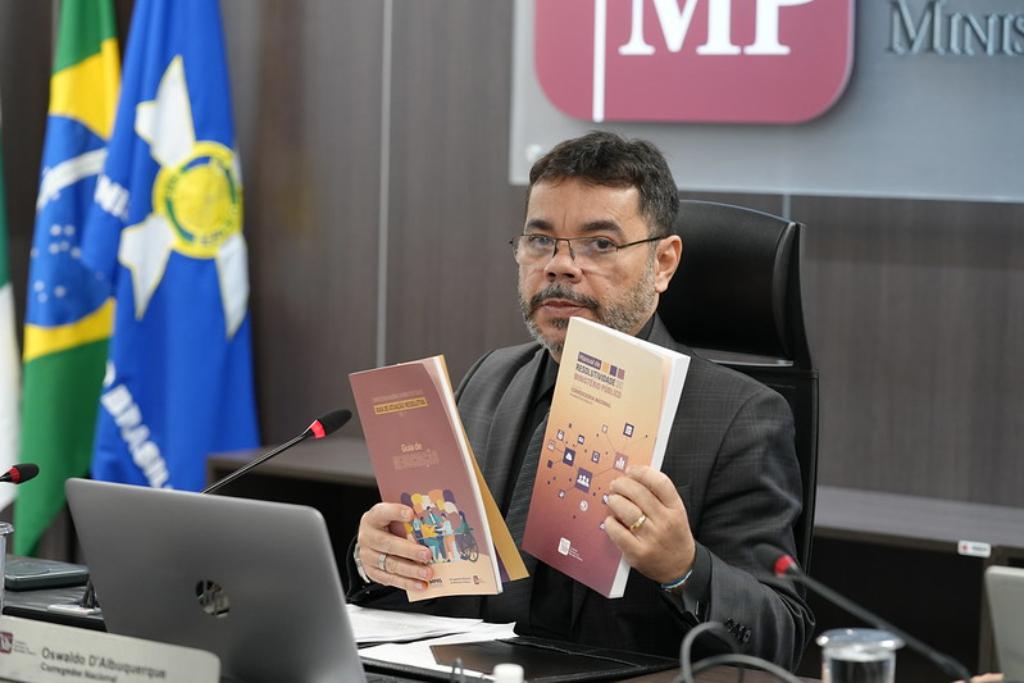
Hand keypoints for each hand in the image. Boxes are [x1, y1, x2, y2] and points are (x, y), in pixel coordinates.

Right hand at [356, 502, 433, 590]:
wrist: (370, 542)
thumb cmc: (387, 526)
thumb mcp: (393, 518)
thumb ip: (407, 520)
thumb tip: (433, 524)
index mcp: (373, 518)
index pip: (382, 513)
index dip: (395, 512)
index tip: (410, 514)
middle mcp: (367, 537)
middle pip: (387, 544)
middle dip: (409, 550)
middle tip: (427, 554)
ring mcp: (368, 556)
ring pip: (390, 564)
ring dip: (411, 570)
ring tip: (427, 573)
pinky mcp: (372, 572)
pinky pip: (390, 579)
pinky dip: (407, 583)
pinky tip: (421, 585)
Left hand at [604, 466, 694, 584]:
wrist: (680, 567)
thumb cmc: (673, 535)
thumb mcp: (675, 512)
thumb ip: (658, 496)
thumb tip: (632, 477)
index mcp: (676, 509)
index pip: (660, 482)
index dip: (642, 472)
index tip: (631, 470)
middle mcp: (666, 522)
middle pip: (639, 493)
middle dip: (622, 484)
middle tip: (616, 484)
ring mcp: (652, 539)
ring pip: (626, 510)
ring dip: (614, 500)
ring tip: (613, 499)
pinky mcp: (638, 553)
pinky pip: (617, 531)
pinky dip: (610, 522)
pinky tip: (612, 520)